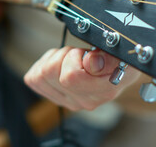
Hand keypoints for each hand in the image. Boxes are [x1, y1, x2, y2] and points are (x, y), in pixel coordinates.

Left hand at [24, 47, 140, 110]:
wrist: (120, 71)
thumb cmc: (121, 62)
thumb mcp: (122, 56)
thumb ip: (109, 59)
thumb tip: (91, 62)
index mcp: (100, 92)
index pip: (70, 77)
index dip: (73, 57)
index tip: (86, 53)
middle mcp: (82, 101)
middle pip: (49, 73)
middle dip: (62, 54)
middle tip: (79, 55)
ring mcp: (66, 101)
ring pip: (39, 74)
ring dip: (53, 59)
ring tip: (71, 59)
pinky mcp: (53, 96)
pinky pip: (33, 78)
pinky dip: (42, 65)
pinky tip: (59, 65)